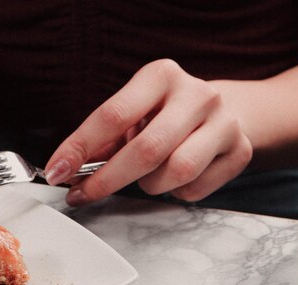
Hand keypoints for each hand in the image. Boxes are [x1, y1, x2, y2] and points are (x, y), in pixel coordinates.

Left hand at [44, 59, 252, 205]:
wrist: (225, 111)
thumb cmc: (163, 115)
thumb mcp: (132, 115)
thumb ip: (100, 142)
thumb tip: (65, 170)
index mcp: (161, 76)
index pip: (112, 115)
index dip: (79, 147)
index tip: (56, 171)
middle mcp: (197, 94)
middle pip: (146, 149)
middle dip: (107, 180)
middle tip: (83, 194)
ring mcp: (224, 122)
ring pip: (174, 172)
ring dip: (149, 185)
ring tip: (145, 176)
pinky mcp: (240, 151)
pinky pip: (194, 189)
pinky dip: (175, 192)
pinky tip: (173, 178)